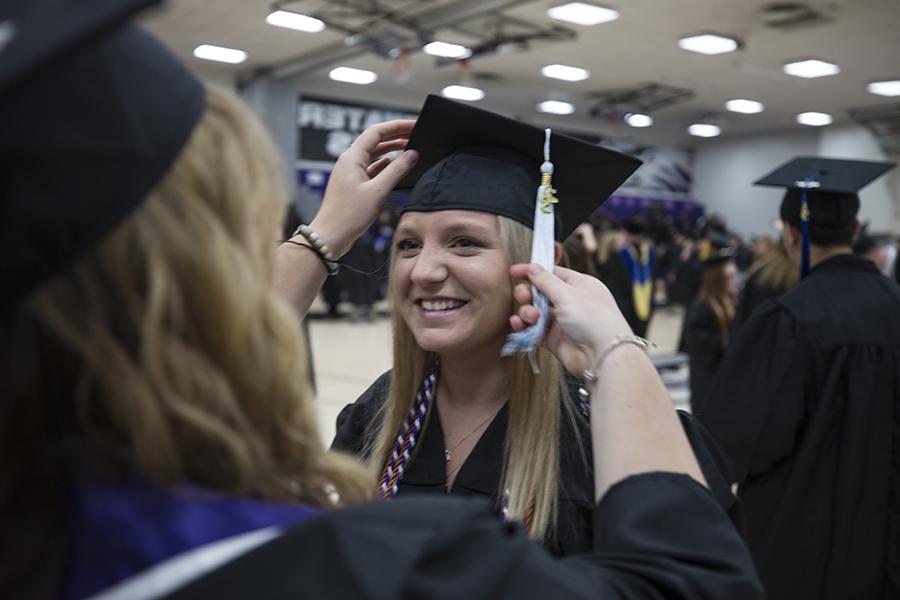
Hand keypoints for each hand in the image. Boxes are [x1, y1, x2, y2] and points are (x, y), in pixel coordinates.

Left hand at [310, 120, 417, 255]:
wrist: (330, 236)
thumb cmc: (348, 215)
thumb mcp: (378, 191)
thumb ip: (397, 170)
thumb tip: (412, 154)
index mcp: (352, 157)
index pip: (376, 132)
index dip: (396, 126)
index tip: (414, 125)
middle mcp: (349, 161)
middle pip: (375, 141)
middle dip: (395, 136)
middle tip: (415, 134)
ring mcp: (350, 173)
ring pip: (373, 155)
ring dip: (391, 150)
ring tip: (409, 148)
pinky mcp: (352, 185)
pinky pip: (371, 169)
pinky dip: (384, 165)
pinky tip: (394, 166)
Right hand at [509, 264, 632, 373]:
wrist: (603, 356)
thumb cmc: (594, 319)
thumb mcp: (568, 294)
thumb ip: (545, 280)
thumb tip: (532, 266)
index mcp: (579, 286)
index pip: (551, 274)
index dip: (533, 272)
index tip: (514, 272)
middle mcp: (570, 302)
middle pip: (540, 293)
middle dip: (528, 294)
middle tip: (524, 297)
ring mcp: (562, 322)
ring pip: (535, 312)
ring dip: (527, 312)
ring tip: (531, 317)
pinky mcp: (554, 340)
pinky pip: (534, 330)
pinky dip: (525, 327)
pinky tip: (518, 325)